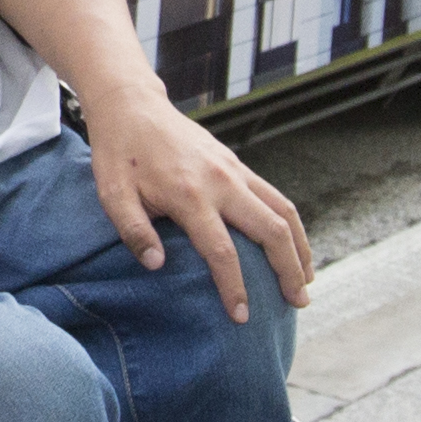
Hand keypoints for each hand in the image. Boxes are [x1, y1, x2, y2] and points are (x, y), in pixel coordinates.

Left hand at [82, 87, 311, 322]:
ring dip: (300, 247)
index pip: (222, 251)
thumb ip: (134, 232)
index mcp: (190, 195)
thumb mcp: (112, 195)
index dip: (235, 287)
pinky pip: (275, 196)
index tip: (242, 316)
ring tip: (307, 281)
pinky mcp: (237, 164)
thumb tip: (158, 266)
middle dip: (289, 270)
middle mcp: (221, 182)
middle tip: (298, 303)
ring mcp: (234, 170)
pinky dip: (290, 224)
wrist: (131, 105)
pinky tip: (292, 246)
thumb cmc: (118, 155)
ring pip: (283, 210)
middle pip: (271, 231)